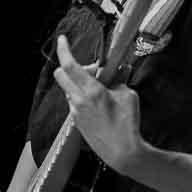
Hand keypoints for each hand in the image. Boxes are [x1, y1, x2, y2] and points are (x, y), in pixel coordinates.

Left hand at [52, 34, 146, 173]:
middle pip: (62, 75)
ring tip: (102, 88)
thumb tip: (119, 72)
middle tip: (92, 68)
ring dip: (80, 82)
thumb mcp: (129, 96)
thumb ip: (119, 81)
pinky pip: (75, 102)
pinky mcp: (78, 122)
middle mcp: (78, 101)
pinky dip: (83, 96)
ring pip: (69, 89)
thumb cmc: (128, 123)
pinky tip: (101, 103)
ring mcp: (76, 113)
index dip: (64, 50)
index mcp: (90, 91)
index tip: (62, 39)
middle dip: (71, 66)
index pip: (70, 65)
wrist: (122, 152)